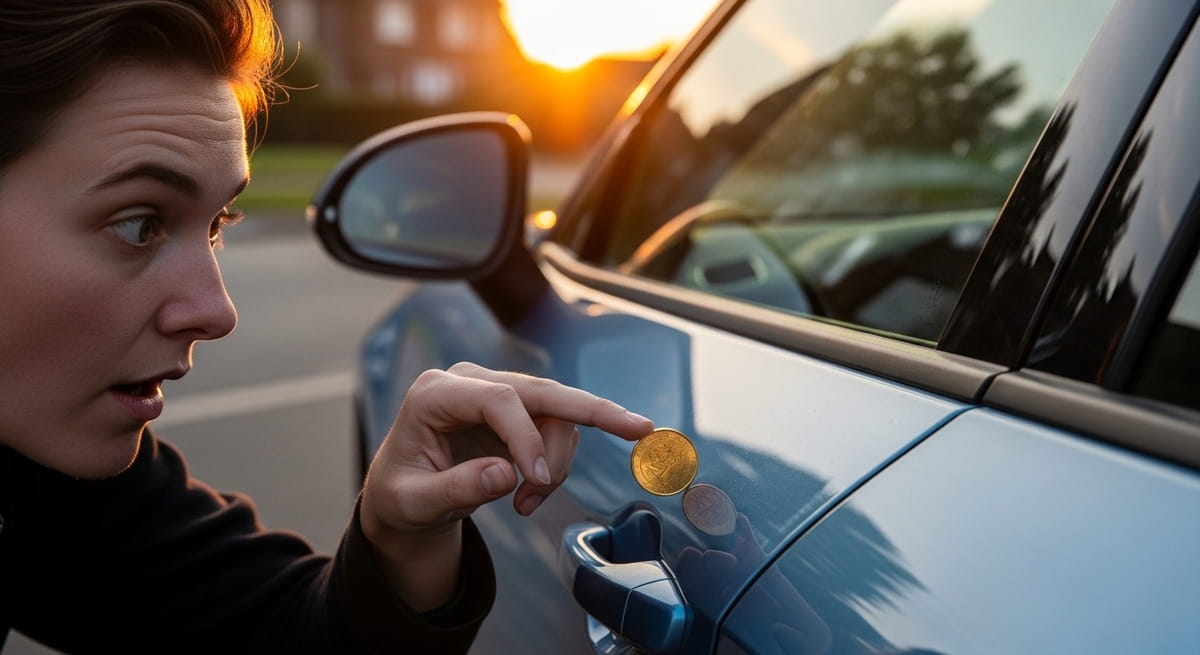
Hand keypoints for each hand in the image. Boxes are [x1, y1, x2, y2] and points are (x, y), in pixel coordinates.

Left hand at [358, 362, 652, 609]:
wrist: (401, 496)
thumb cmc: (400, 496)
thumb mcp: (413, 504)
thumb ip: (456, 489)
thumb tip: (506, 473)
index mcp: (436, 393)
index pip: (499, 398)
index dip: (527, 437)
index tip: (535, 482)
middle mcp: (470, 381)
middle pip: (542, 390)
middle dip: (594, 409)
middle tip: (640, 428)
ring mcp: (495, 391)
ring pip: (556, 414)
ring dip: (556, 462)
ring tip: (527, 504)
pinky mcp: (514, 410)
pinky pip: (554, 428)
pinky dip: (554, 464)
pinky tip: (529, 494)